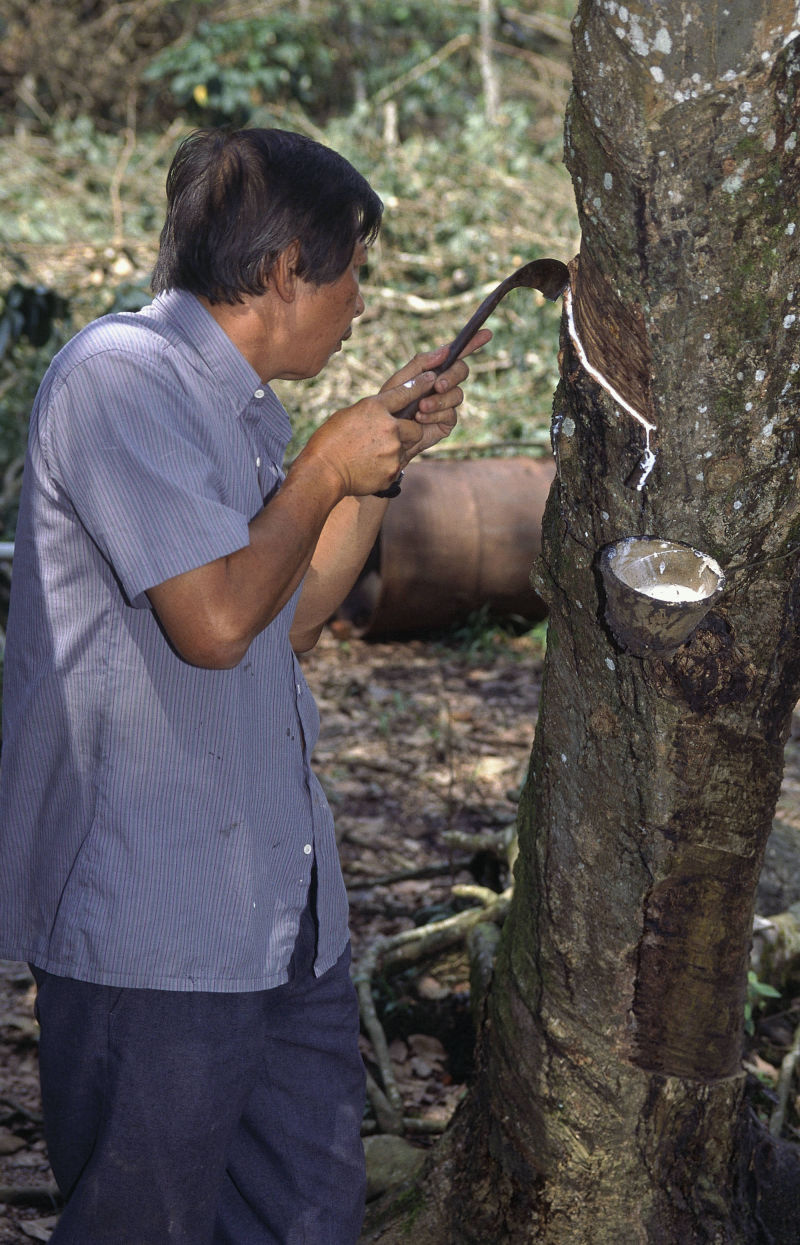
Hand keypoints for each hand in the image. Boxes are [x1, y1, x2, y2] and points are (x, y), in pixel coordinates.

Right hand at [299, 370, 440, 496]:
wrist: (323, 472)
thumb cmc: (329, 441)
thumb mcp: (348, 415)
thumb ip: (371, 412)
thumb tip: (384, 413)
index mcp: (375, 408)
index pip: (405, 392)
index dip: (421, 385)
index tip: (432, 379)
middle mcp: (389, 427)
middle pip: (415, 428)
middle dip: (407, 433)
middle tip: (387, 440)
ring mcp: (393, 450)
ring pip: (405, 449)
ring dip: (393, 452)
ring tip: (369, 456)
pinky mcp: (393, 470)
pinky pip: (396, 466)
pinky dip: (385, 468)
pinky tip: (367, 468)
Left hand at [379, 328, 491, 456]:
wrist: (386, 434)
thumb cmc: (390, 405)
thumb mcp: (401, 380)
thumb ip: (421, 363)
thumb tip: (445, 350)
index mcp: (433, 370)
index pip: (455, 353)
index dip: (472, 343)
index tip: (487, 333)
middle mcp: (444, 384)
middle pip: (462, 371)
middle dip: (451, 377)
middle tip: (438, 386)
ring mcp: (447, 403)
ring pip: (457, 394)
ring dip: (439, 400)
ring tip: (420, 407)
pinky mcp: (447, 421)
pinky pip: (450, 414)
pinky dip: (435, 414)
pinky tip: (420, 418)